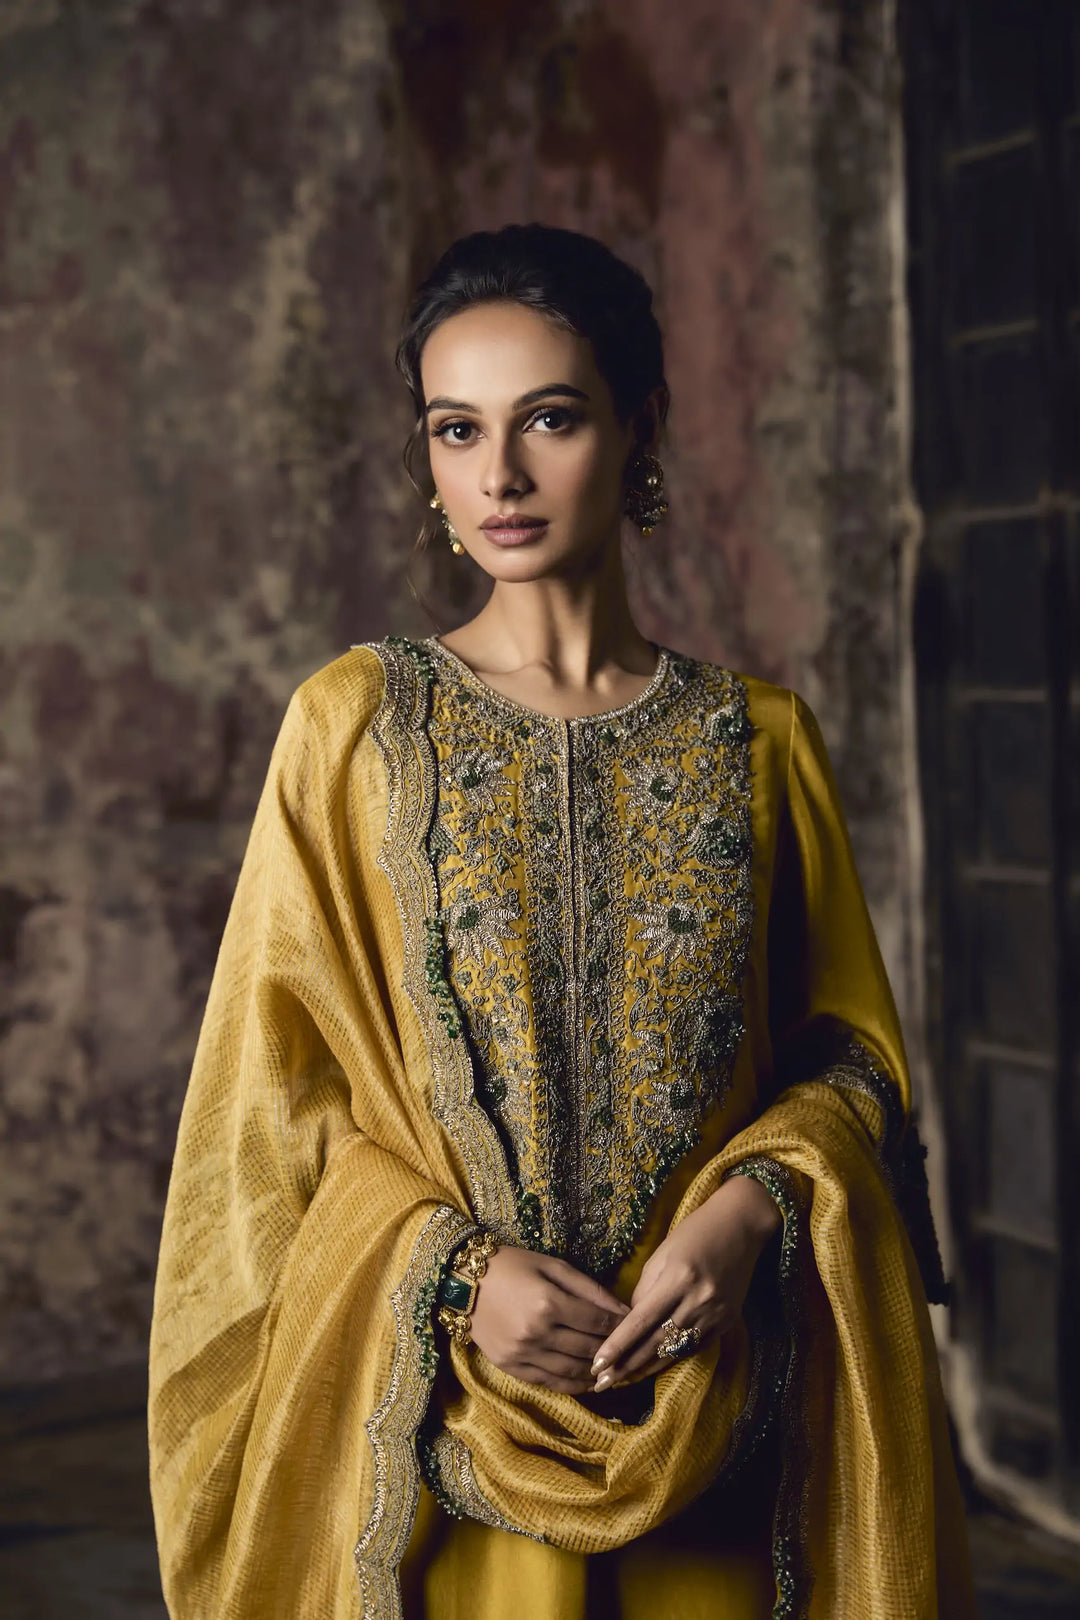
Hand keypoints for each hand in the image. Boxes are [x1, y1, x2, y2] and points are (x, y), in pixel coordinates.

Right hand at [467, 1245, 629, 1393]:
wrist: (462, 1280)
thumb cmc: (511, 1265)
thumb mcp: (552, 1265)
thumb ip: (589, 1288)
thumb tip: (623, 1309)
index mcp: (549, 1303)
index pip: (598, 1322)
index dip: (621, 1325)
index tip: (635, 1325)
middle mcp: (537, 1333)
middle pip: (589, 1349)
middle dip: (614, 1349)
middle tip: (630, 1349)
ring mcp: (523, 1354)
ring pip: (573, 1372)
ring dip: (598, 1373)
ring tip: (615, 1368)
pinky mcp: (511, 1367)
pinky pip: (550, 1383)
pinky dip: (574, 1385)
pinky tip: (589, 1381)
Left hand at [589, 1174, 781, 1390]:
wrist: (741, 1225)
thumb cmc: (695, 1232)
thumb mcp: (662, 1254)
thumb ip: (645, 1290)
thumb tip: (631, 1321)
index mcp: (678, 1278)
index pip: (641, 1321)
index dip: (618, 1345)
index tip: (597, 1363)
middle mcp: (698, 1300)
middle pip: (657, 1342)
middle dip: (627, 1366)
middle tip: (601, 1383)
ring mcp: (716, 1313)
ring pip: (676, 1350)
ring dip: (647, 1368)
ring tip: (621, 1381)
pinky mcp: (727, 1321)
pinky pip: (695, 1346)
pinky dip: (672, 1357)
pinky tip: (652, 1367)